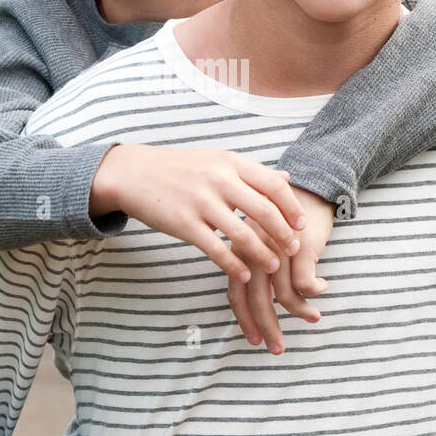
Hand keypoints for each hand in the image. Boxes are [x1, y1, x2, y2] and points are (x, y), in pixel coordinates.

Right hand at [90, 145, 306, 284]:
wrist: (134, 173)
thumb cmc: (180, 169)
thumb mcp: (218, 160)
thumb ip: (252, 172)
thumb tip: (287, 178)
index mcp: (230, 163)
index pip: (272, 185)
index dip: (291, 206)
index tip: (302, 224)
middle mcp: (218, 180)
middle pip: (263, 210)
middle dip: (283, 233)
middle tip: (294, 249)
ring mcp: (200, 202)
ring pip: (241, 233)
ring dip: (262, 254)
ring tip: (274, 267)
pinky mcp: (184, 223)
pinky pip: (215, 249)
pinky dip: (233, 265)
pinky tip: (244, 275)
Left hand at [226, 187, 332, 350]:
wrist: (309, 187)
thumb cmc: (286, 221)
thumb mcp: (265, 244)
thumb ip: (257, 271)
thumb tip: (260, 310)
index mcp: (241, 251)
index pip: (235, 293)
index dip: (244, 320)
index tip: (254, 340)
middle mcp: (255, 251)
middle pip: (257, 299)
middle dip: (267, 328)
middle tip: (277, 349)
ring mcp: (277, 248)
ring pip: (284, 296)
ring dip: (301, 312)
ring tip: (314, 317)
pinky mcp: (300, 246)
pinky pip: (305, 283)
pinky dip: (314, 292)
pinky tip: (323, 288)